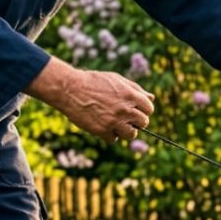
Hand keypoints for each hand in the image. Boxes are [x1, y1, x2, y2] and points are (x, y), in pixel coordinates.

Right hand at [26, 58, 153, 141]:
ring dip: (125, 131)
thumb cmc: (93, 82)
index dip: (142, 110)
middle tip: (123, 117)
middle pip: (143, 123)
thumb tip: (151, 99)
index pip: (149, 109)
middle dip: (135, 121)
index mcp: (131, 95)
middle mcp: (125, 109)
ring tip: (115, 123)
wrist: (68, 88)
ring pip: (131, 135)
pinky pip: (113, 139)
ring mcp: (114, 121)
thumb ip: (136, 89)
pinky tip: (102, 125)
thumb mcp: (116, 80)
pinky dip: (108, 135)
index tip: (134, 110)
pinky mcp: (102, 130)